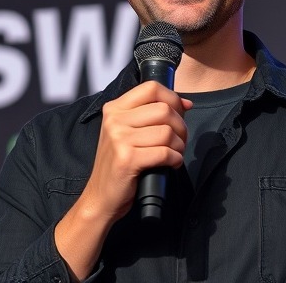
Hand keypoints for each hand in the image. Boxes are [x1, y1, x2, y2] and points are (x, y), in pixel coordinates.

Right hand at [80, 80, 191, 224]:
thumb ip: (149, 114)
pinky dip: (175, 159)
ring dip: (179, 146)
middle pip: (164, 109)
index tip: (181, 111)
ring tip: (174, 154)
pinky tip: (171, 164)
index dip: (173, 98)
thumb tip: (185, 103)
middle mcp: (114, 120)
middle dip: (180, 126)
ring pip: (167, 132)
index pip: (152, 88)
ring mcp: (119, 139)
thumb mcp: (126, 132)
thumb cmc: (119, 164)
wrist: (100, 197)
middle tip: (179, 141)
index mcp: (114, 108)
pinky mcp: (127, 159)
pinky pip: (165, 152)